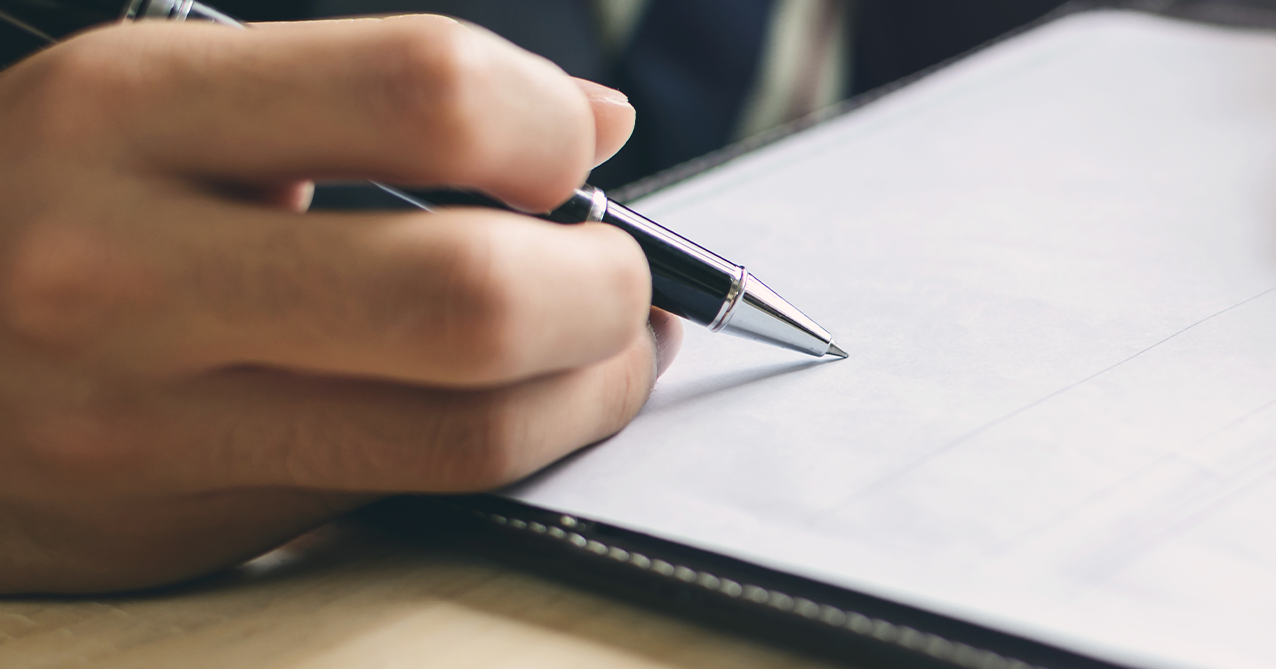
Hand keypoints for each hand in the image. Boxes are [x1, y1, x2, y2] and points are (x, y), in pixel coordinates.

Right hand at [0, 16, 677, 592]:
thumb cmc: (45, 201)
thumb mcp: (162, 100)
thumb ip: (373, 96)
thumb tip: (591, 122)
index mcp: (127, 112)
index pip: (424, 93)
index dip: (546, 126)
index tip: (574, 148)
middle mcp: (128, 268)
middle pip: (468, 297)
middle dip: (604, 285)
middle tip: (623, 272)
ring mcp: (152, 418)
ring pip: (467, 432)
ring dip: (592, 388)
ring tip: (606, 342)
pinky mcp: (187, 521)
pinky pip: (412, 495)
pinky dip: (515, 444)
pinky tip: (529, 399)